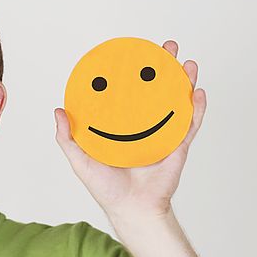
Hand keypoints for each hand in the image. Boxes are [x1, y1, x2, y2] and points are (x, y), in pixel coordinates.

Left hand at [53, 39, 206, 222]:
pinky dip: (197, 108)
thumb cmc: (106, 188)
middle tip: (166, 47)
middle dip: (165, 66)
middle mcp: (145, 127)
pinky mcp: (178, 147)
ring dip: (186, 80)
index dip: (133, 72)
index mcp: (124, 126)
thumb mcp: (80, 160)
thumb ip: (67, 137)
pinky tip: (198, 91)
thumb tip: (58, 110)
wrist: (131, 209)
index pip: (130, 93)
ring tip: (187, 63)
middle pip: (158, 89)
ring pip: (178, 101)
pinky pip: (191, 124)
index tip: (134, 52)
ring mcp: (164, 135)